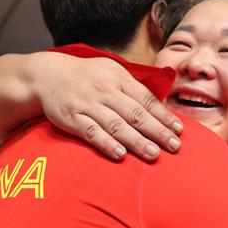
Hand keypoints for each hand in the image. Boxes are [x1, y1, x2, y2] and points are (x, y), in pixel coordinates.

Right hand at [30, 53, 182, 160]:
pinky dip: (106, 143)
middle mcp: (105, 90)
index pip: (146, 99)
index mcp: (119, 78)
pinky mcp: (72, 117)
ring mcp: (88, 104)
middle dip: (157, 131)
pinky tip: (120, 154)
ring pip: (116, 124)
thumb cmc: (88, 77)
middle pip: (135, 113)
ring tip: (153, 154)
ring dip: (136, 140)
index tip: (179, 130)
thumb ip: (134, 89)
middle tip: (174, 146)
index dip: (164, 115)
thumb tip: (162, 107)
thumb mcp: (112, 73)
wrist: (48, 74)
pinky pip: (91, 132)